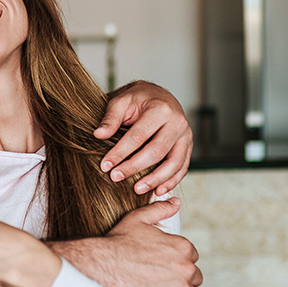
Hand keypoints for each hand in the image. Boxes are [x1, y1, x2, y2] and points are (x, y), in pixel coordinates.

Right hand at [50, 198, 202, 286]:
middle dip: (184, 282)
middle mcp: (186, 269)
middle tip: (165, 284)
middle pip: (196, 279)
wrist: (101, 265)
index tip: (167, 267)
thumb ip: (160, 209)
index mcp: (182, 247)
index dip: (180, 262)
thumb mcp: (138, 219)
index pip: (193, 258)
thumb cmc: (117, 242)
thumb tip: (175, 202)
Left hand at [96, 80, 192, 194]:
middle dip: (135, 167)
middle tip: (116, 178)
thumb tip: (99, 134)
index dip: (120, 152)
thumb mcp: (122, 101)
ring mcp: (186, 135)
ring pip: (174, 163)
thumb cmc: (138, 99)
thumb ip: (111, 117)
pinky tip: (158, 190)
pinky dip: (172, 181)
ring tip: (137, 189)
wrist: (159, 95)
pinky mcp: (188, 146)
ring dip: (155, 179)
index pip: (138, 136)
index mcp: (160, 109)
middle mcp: (177, 122)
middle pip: (156, 151)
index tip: (105, 166)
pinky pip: (183, 167)